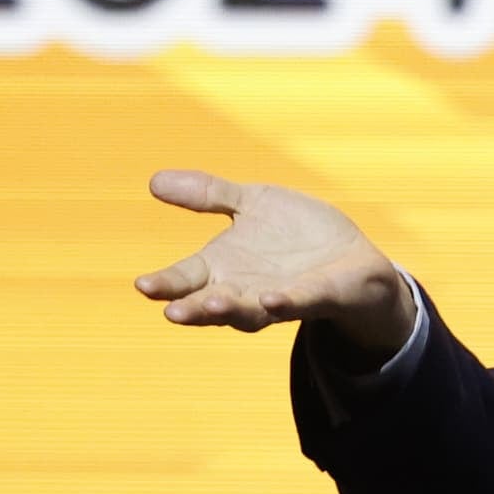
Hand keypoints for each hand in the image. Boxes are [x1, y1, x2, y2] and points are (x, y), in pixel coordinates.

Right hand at [136, 172, 421, 349]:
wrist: (350, 257)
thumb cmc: (294, 234)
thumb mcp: (250, 204)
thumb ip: (207, 195)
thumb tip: (153, 181)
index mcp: (224, 269)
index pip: (187, 279)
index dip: (166, 284)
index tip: (142, 286)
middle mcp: (245, 291)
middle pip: (211, 304)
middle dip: (193, 309)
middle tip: (171, 312)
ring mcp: (281, 298)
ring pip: (250, 312)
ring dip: (231, 310)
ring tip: (212, 305)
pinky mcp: (318, 298)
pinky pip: (300, 303)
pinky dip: (286, 303)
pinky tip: (272, 300)